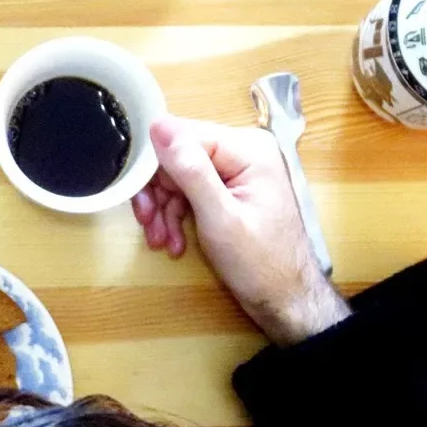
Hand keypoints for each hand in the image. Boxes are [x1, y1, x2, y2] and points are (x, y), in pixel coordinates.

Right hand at [132, 116, 349, 345]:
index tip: (143, 201)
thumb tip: (157, 126)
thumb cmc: (259, 264)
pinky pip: (190, 190)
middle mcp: (243, 150)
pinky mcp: (229, 188)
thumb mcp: (219, 217)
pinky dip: (176, 215)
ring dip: (164, 209)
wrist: (284, 299)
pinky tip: (173, 241)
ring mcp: (237, 169)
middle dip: (159, 193)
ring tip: (160, 240)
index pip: (183, 135)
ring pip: (179, 175)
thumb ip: (189, 170)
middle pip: (178, 155)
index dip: (156, 166)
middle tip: (148, 224)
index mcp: (248, 148)